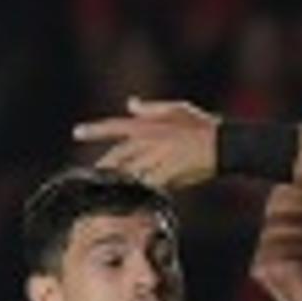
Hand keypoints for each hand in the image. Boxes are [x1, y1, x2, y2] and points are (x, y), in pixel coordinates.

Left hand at [71, 95, 219, 191]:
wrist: (224, 145)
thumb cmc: (202, 126)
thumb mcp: (177, 109)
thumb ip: (151, 108)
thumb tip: (129, 103)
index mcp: (149, 124)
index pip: (115, 126)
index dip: (95, 130)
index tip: (76, 132)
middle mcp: (149, 141)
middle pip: (118, 156)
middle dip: (104, 167)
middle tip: (92, 176)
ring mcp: (157, 158)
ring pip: (130, 172)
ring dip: (120, 181)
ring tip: (108, 190)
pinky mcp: (167, 174)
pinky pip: (147, 186)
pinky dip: (140, 190)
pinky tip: (133, 197)